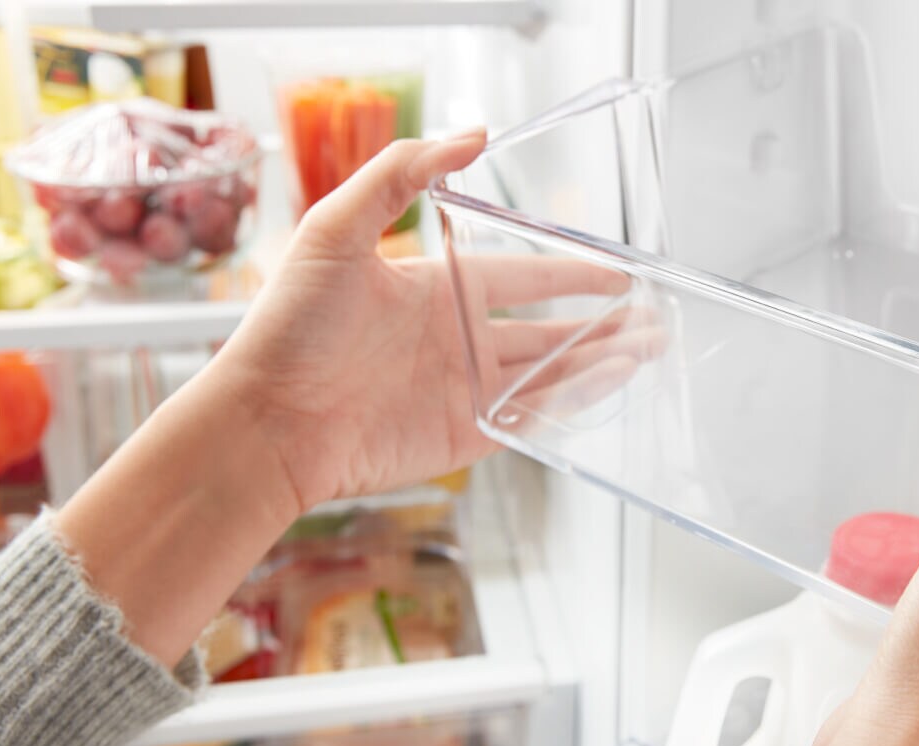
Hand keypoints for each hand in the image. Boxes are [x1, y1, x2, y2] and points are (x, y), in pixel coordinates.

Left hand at [212, 131, 637, 509]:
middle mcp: (455, 341)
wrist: (267, 421)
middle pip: (547, 329)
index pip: (521, 276)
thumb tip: (470, 134)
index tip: (614, 271)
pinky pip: (530, 419)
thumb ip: (401, 174)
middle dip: (602, 325)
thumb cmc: (289, 326)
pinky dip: (573, 405)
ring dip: (601, 362)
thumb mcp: (336, 227)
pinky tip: (610, 388)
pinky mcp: (464, 438)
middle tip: (652, 320)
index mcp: (434, 290)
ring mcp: (463, 391)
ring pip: (549, 374)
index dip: (570, 273)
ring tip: (650, 352)